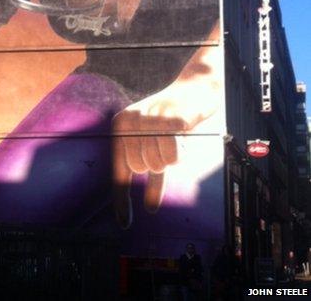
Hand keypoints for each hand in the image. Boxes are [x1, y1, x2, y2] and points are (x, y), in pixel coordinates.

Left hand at [113, 110, 188, 227]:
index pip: (118, 169)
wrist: (193, 88)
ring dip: (170, 155)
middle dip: (156, 163)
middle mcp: (130, 120)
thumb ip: (147, 168)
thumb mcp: (153, 142)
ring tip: (173, 136)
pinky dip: (181, 152)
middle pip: (140, 168)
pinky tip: (183, 135)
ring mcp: (150, 119)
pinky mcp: (171, 121)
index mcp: (120, 124)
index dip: (122, 198)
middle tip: (165, 143)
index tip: (125, 224)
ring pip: (158, 163)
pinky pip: (174, 157)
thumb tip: (147, 208)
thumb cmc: (172, 119)